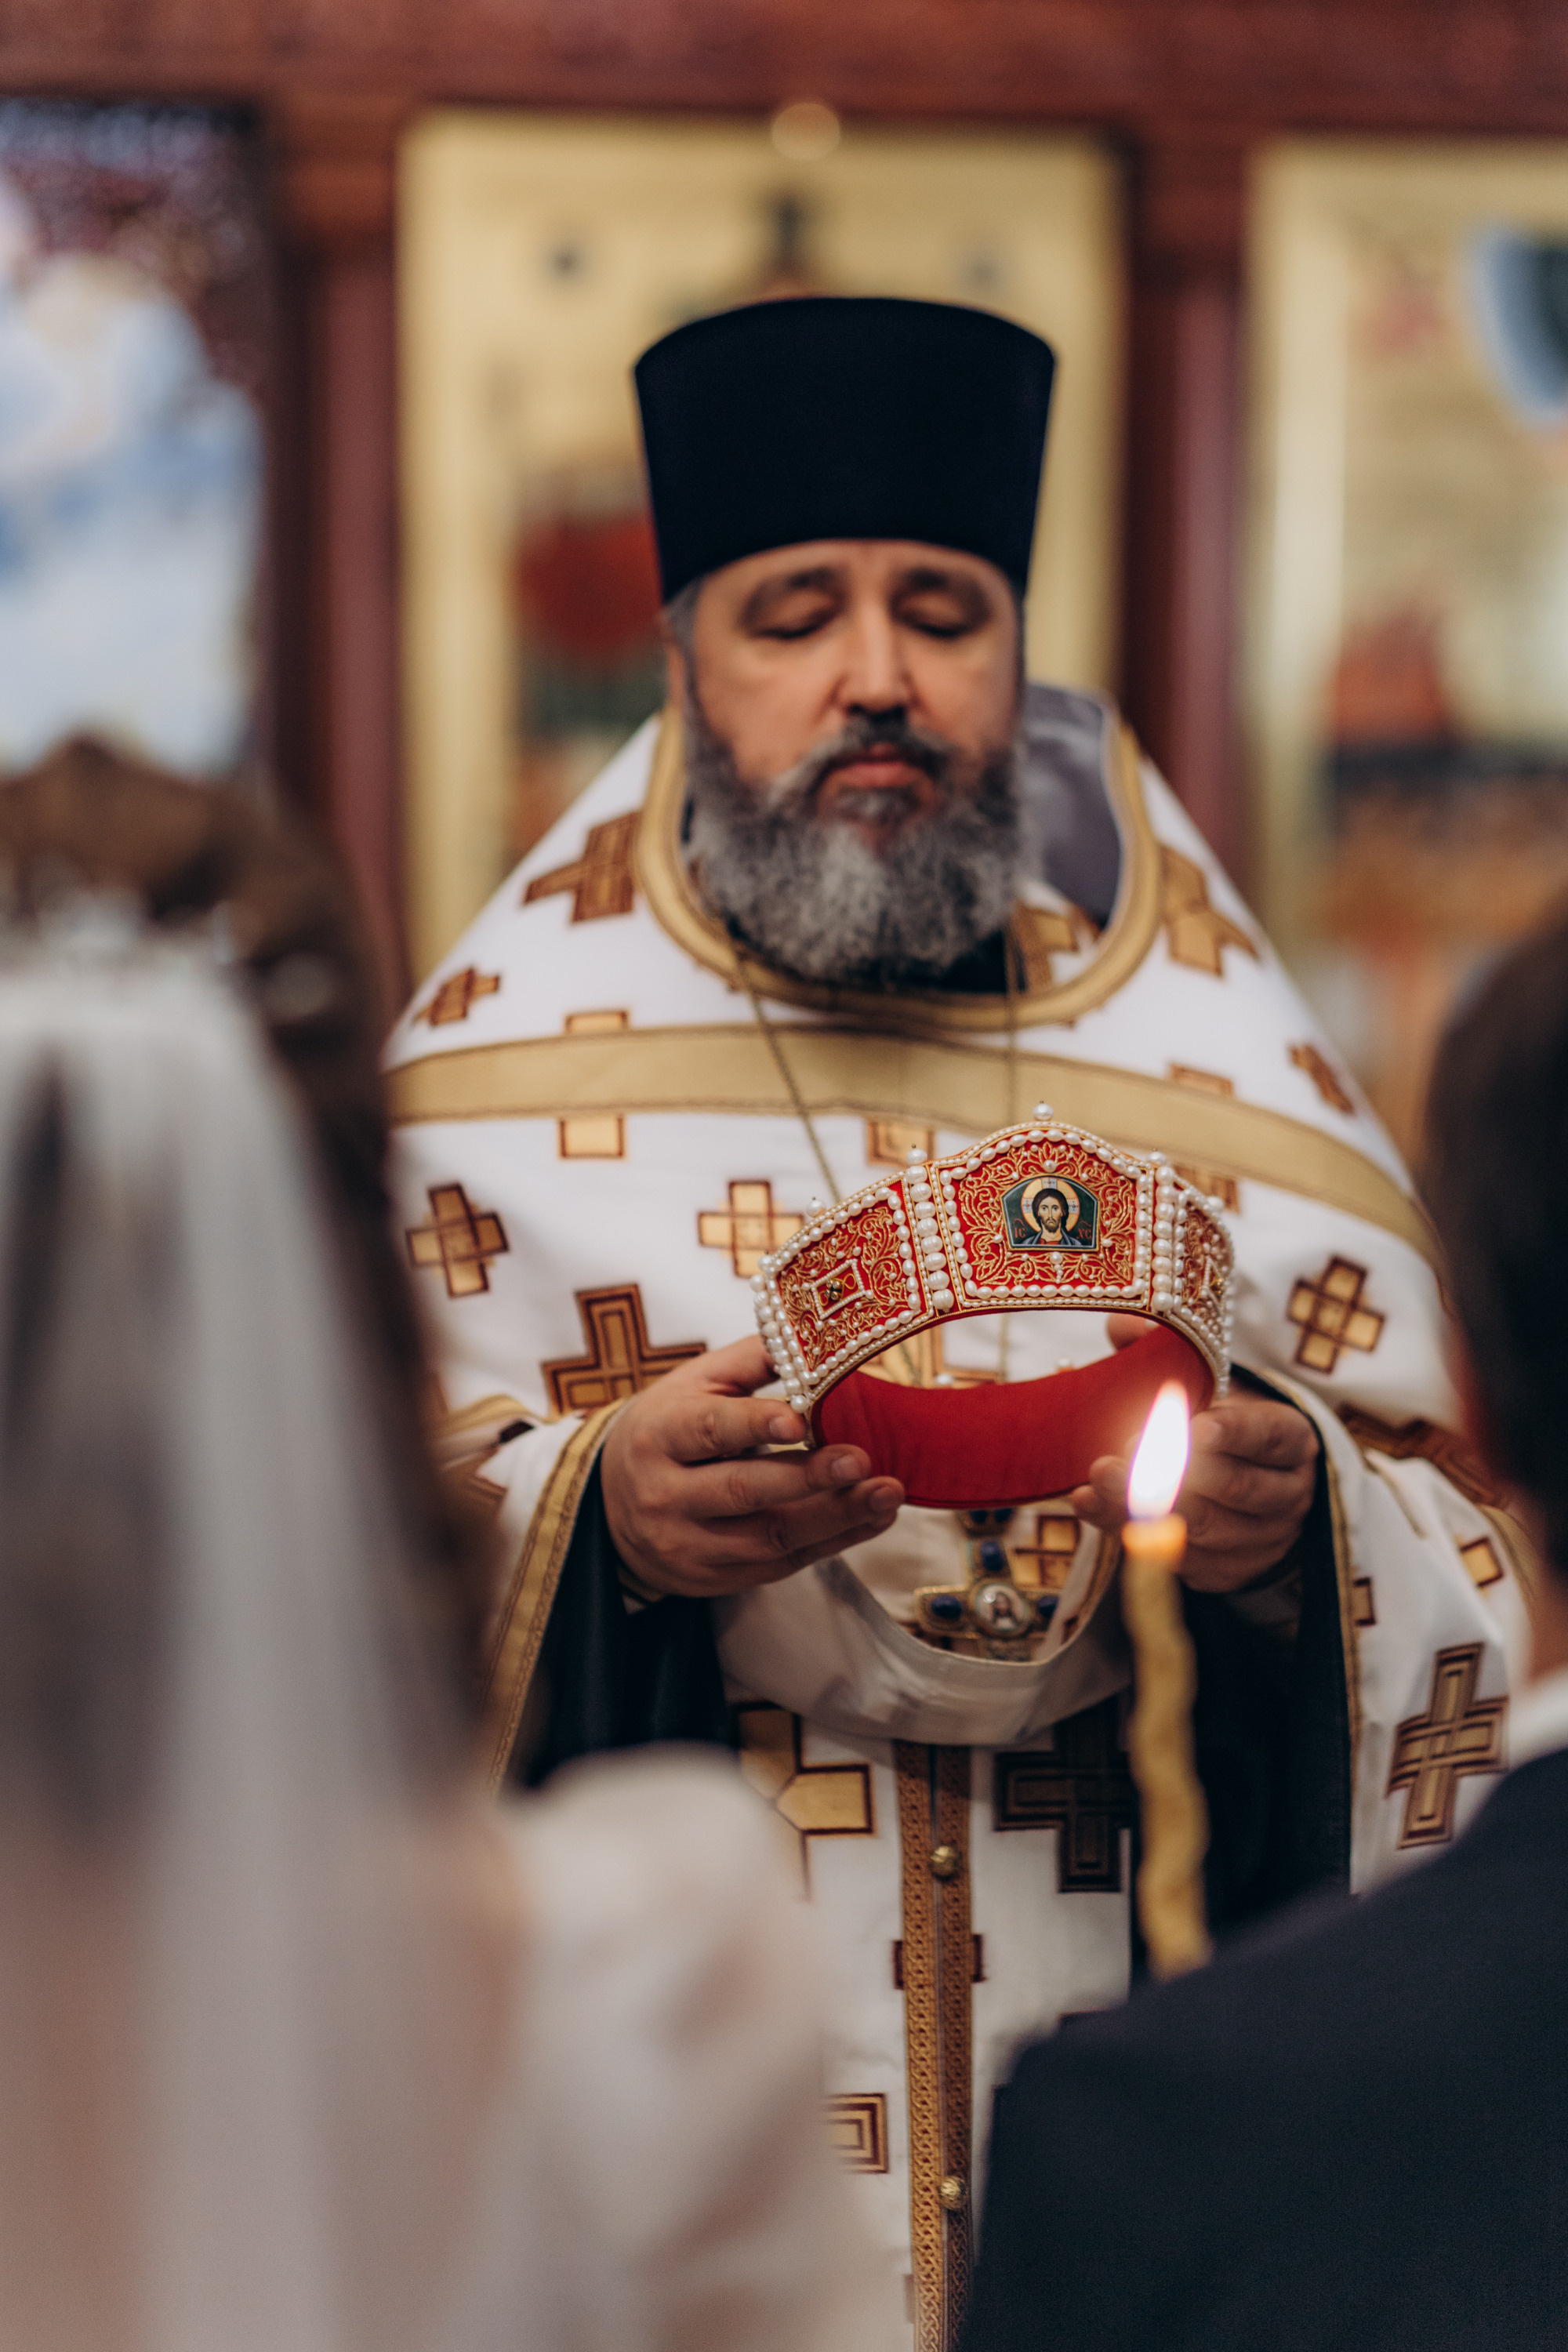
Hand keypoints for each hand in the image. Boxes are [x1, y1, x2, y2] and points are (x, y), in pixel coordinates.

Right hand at [600, 1336, 904, 1599]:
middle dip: (806, 1478)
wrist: (612, 1506)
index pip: (708, 1430)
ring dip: (835, 1518)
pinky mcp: (714, 1579)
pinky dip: (833, 1542)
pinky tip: (871, 1518)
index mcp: (659, 1435)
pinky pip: (780, 1565)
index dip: (754, 1425)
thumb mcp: (694, 1385)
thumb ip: (754, 1361)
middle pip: (741, 1491)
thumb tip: (821, 1337)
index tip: (802, 1420)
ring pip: (767, 1538)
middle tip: (862, 1460)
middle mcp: (665, 1496)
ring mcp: (688, 1545)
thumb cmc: (669, 1430)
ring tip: (887, 1493)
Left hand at [1071, 1317, 1319, 1592]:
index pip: (1269, 1436)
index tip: (1198, 1425)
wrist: (1247, 1494)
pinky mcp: (1225, 1572)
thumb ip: (1165, 1350)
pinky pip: (1176, 1557)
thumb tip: (1123, 1324)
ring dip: (1146, 1504)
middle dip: (1178, 1471)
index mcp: (1290, 1439)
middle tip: (1125, 1450)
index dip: (1235, 1431)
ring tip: (1096, 1476)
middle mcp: (1286, 1493)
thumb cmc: (1218, 1425)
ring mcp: (1259, 1540)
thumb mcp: (1206, 1383)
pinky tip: (1089, 1505)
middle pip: (1237, 1488)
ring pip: (1205, 1529)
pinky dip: (1126, 1530)